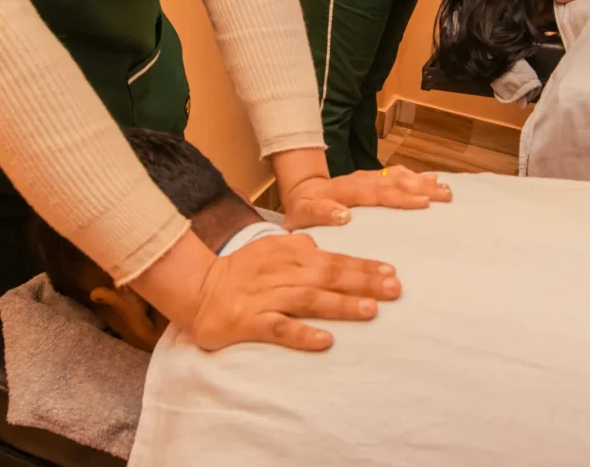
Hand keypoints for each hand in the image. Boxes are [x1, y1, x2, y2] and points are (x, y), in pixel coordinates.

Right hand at [189, 232, 400, 351]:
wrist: (195, 288)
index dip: (363, 265)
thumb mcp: (271, 249)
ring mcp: (265, 297)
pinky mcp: (249, 322)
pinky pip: (278, 328)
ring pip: (308, 299)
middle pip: (327, 275)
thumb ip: (300, 249)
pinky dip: (302, 334)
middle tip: (394, 289)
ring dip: (340, 304)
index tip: (391, 272)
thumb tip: (325, 248)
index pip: (333, 259)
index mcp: (288, 254)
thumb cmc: (240, 271)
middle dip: (362, 281)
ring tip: (370, 310)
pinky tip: (325, 341)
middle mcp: (281, 273)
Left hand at [282, 165, 452, 229]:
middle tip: (445, 196)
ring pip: (399, 176)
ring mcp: (369, 177)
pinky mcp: (374, 179)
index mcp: (345, 190)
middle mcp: (361, 180)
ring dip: (423, 182)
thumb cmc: (303, 209)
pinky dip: (417, 177)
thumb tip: (343, 216)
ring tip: (446, 189)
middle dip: (421, 188)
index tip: (423, 202)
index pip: (377, 193)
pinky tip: (434, 180)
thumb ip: (321, 214)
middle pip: (394, 181)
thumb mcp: (303, 215)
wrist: (302, 191)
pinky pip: (398, 175)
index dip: (400, 197)